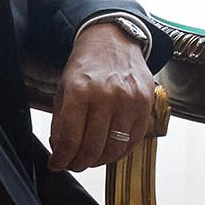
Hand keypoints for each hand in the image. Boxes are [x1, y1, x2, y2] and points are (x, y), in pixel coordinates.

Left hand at [49, 21, 154, 172]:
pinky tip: (110, 147)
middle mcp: (107, 95)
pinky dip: (121, 150)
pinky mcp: (146, 102)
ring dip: (100, 160)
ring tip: (91, 157)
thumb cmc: (87, 65)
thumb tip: (61, 152)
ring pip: (115, 148)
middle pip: (93, 148)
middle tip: (73, 164)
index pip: (70, 140)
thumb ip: (61, 121)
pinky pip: (134, 139)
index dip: (61, 159)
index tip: (58, 164)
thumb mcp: (64, 88)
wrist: (114, 40)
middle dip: (79, 163)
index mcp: (80, 90)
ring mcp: (130, 99)